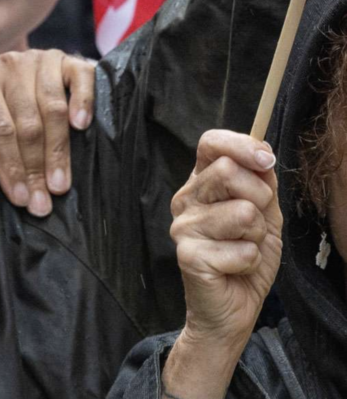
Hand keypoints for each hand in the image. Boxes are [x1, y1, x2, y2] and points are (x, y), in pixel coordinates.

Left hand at [0, 50, 95, 216]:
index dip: (10, 165)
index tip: (20, 198)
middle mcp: (8, 64)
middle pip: (29, 123)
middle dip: (35, 168)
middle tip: (41, 204)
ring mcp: (38, 60)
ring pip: (54, 108)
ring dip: (59, 151)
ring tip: (59, 186)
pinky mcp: (63, 59)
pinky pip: (81, 76)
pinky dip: (84, 101)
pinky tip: (82, 127)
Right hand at [162, 130, 282, 397]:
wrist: (233, 306)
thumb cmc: (245, 256)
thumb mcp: (264, 213)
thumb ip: (262, 183)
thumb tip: (263, 154)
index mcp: (201, 183)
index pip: (210, 143)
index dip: (240, 144)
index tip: (266, 160)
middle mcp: (186, 199)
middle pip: (227, 171)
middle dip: (259, 198)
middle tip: (255, 225)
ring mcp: (182, 227)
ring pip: (242, 213)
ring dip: (257, 237)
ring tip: (243, 249)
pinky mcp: (188, 256)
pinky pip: (242, 250)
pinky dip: (251, 261)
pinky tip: (235, 268)